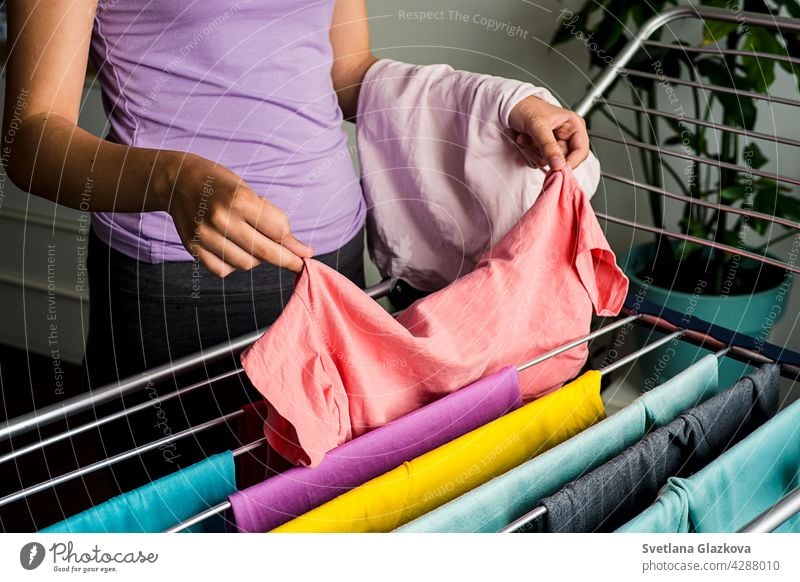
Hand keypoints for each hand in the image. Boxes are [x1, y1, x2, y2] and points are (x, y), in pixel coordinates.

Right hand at [165, 153, 313, 276]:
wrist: (179, 180)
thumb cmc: (222, 184)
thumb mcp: (250, 192)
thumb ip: (273, 220)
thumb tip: (299, 249)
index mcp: (240, 200)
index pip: (279, 232)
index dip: (294, 243)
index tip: (306, 251)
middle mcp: (221, 219)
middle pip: (265, 253)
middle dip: (287, 261)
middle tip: (299, 264)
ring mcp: (205, 235)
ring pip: (245, 264)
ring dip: (257, 259)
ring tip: (254, 243)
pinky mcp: (193, 248)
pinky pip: (223, 270)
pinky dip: (234, 265)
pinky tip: (235, 250)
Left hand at [508, 95, 589, 170]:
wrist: (509, 107)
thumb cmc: (526, 107)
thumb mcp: (538, 125)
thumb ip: (548, 146)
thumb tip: (559, 164)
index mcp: (573, 126)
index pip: (581, 151)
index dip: (571, 162)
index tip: (557, 168)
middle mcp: (566, 136)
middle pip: (562, 160)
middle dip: (543, 153)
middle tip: (531, 141)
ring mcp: (554, 145)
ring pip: (548, 162)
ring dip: (532, 153)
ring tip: (524, 137)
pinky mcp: (542, 151)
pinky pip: (538, 162)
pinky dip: (527, 154)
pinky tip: (523, 141)